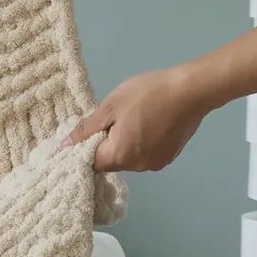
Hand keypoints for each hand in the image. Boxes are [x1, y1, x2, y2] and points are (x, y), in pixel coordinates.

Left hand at [64, 67, 209, 171]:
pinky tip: (147, 123)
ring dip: (124, 143)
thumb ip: (85, 129)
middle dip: (105, 144)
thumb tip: (64, 145)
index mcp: (119, 156)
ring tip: (132, 119)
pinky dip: (141, 143)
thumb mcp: (109, 107)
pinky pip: (145, 154)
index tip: (85, 134)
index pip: (90, 162)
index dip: (83, 149)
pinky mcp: (169, 157)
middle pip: (110, 161)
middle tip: (111, 119)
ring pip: (128, 157)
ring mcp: (156, 163)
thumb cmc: (147, 94)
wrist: (191, 89)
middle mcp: (137, 166)